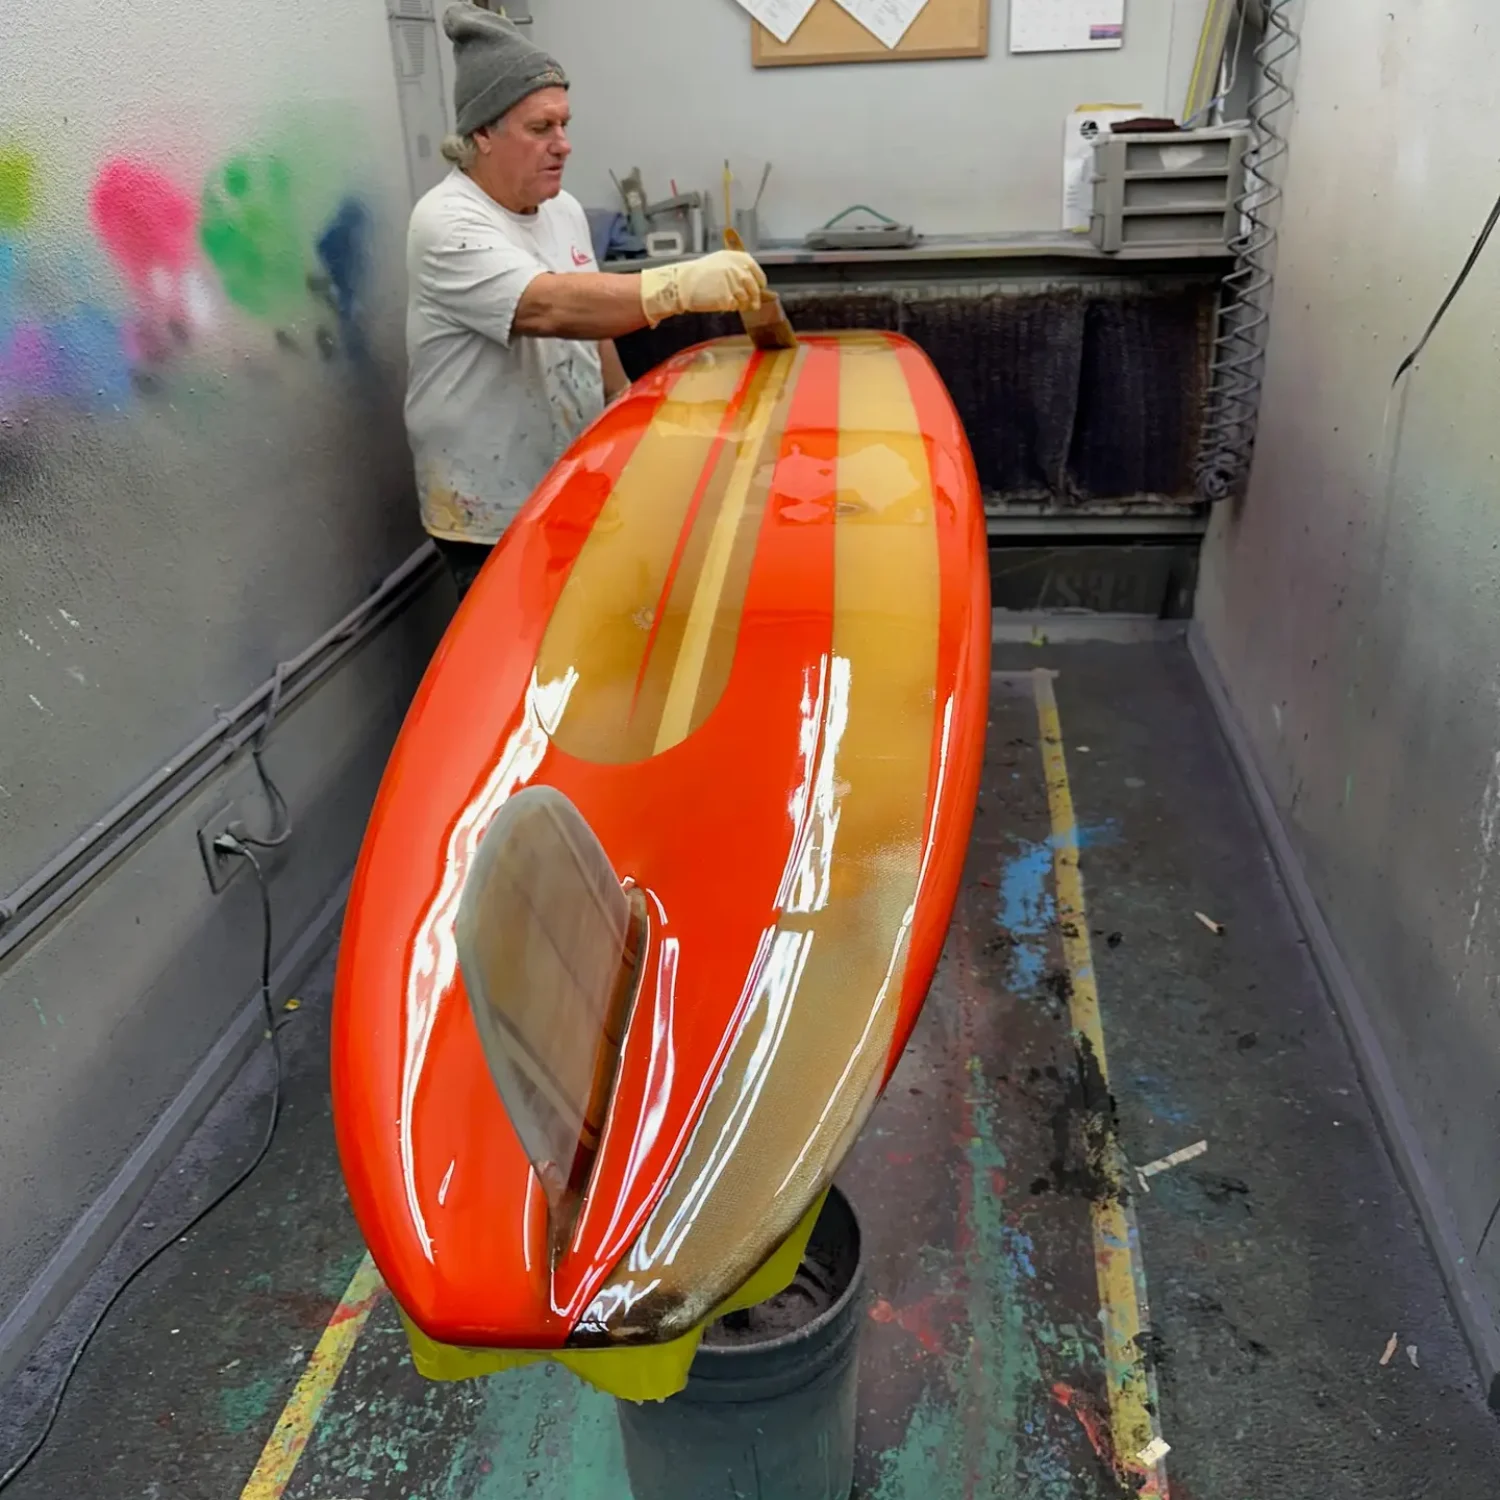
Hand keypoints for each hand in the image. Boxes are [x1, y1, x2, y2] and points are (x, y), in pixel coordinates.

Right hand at [639, 251, 767, 325]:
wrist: (683, 283)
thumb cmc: (700, 274)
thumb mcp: (721, 262)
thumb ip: (738, 269)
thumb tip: (755, 285)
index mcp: (738, 258)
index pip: (758, 274)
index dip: (760, 285)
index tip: (759, 290)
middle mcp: (738, 269)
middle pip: (754, 289)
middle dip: (754, 299)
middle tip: (752, 305)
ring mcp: (733, 283)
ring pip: (745, 300)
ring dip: (740, 304)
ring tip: (727, 301)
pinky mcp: (727, 298)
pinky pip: (734, 307)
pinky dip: (730, 307)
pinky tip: (720, 303)